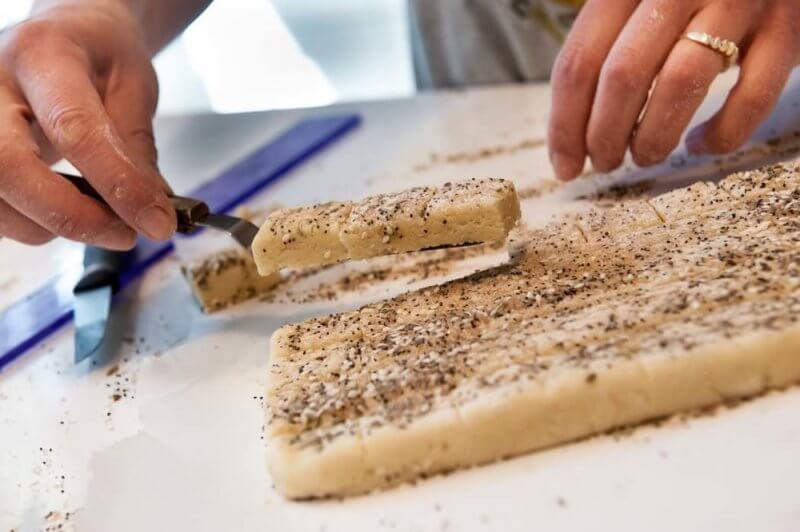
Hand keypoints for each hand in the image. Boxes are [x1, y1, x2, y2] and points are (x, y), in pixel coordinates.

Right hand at [0, 2, 175, 248]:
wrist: (63, 35)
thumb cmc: (99, 56)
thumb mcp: (133, 85)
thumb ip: (136, 145)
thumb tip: (152, 208)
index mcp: (43, 55)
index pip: (74, 128)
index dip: (118, 184)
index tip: (157, 221)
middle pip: (10, 167)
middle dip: (72, 215)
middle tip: (125, 234)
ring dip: (52, 226)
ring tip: (105, 222)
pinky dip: (32, 224)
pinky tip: (69, 214)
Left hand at [548, 0, 799, 180]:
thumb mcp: (638, 5)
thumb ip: (605, 49)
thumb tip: (569, 132)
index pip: (580, 61)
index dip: (565, 124)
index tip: (563, 164)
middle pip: (622, 75)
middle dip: (604, 135)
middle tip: (604, 163)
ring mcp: (738, 2)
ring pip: (679, 83)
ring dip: (652, 137)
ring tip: (644, 157)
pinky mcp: (786, 28)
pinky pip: (751, 95)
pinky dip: (721, 133)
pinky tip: (701, 144)